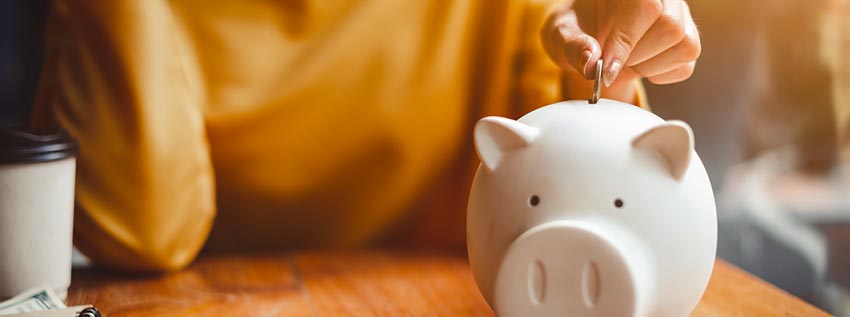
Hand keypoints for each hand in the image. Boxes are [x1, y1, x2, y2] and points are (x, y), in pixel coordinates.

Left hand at [542, 0, 700, 90]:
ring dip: (648, 65)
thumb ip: (571, 46)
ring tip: (625, 59)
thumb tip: (590, 62)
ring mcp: (680, 17)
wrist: (591, 42)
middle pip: (671, 27)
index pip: (645, 7)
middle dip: (636, 54)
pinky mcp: (688, 41)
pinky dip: (660, 75)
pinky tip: (640, 65)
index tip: (605, 68)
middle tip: (610, 59)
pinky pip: (686, 66)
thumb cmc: (577, 31)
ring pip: (685, 45)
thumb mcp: (560, 35)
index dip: (626, 40)